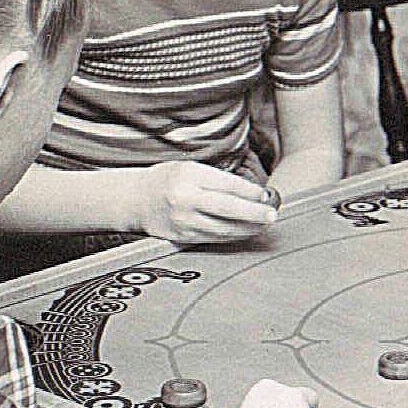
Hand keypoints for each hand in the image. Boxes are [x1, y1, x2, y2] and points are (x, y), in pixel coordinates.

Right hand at [135, 161, 278, 243]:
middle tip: (272, 216)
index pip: (226, 184)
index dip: (249, 192)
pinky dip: (232, 236)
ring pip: (222, 228)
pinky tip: (245, 233)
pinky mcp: (181, 237)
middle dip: (253, 214)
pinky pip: (213, 238)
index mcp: (188, 176)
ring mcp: (182, 221)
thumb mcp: (190, 169)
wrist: (135, 200)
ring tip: (263, 225)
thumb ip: (217, 180)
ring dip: (247, 229)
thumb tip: (253, 194)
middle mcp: (184, 199)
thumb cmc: (168, 180)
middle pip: (226, 208)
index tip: (265, 195)